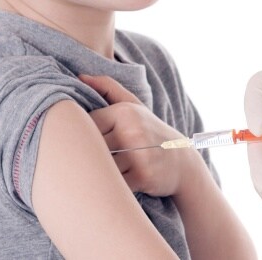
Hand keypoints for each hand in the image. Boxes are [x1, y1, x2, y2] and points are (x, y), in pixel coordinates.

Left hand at [80, 74, 199, 196]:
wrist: (182, 161)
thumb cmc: (150, 130)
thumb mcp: (133, 104)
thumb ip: (107, 87)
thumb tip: (79, 76)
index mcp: (124, 112)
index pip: (88, 125)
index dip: (87, 134)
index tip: (95, 139)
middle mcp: (131, 131)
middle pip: (93, 145)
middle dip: (92, 153)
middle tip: (94, 156)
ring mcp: (138, 154)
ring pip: (102, 165)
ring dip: (102, 170)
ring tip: (108, 168)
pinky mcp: (142, 177)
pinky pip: (113, 182)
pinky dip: (112, 184)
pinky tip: (119, 180)